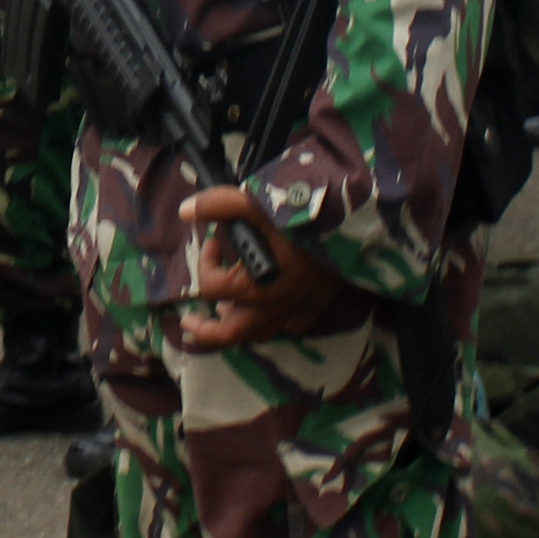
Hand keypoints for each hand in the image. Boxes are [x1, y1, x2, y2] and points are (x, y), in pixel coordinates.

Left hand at [172, 187, 341, 351]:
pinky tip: (265, 307)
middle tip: (189, 322)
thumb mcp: (257, 203)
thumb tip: (185, 211)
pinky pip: (289, 326)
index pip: (212, 287)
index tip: (212, 242)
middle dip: (205, 330)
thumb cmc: (302, 216)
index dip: (205, 262)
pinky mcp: (315, 308)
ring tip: (224, 313)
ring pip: (259, 334)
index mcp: (256, 287)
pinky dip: (271, 321)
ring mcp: (297, 311)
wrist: (354, 226)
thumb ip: (219, 206)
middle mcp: (274, 307)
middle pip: (229, 334)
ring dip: (237, 326)